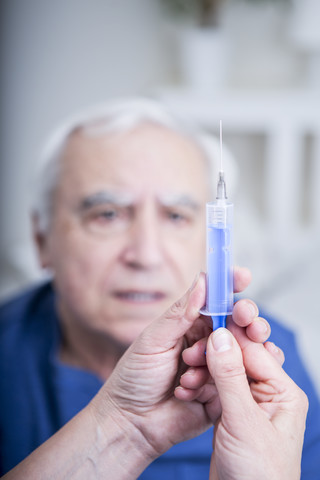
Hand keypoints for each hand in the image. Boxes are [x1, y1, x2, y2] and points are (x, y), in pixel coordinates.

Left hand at [91, 268, 271, 464]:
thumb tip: (203, 280)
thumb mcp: (153, 340)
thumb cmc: (135, 377)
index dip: (230, 286)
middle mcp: (206, 344)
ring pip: (238, 354)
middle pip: (237, 325)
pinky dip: (210, 386)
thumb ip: (181, 312)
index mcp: (189, 325)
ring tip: (185, 373)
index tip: (243, 276)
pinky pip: (234, 384)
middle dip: (243, 322)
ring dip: (214, 361)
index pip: (216, 301)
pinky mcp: (222, 394)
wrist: (131, 423)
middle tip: (245, 321)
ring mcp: (216, 369)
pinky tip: (185, 392)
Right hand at [180, 323, 307, 479]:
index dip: (230, 336)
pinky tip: (187, 387)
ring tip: (186, 378)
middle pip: (238, 359)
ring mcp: (249, 405)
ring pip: (224, 373)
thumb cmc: (258, 474)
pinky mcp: (233, 415)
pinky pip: (216, 389)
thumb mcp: (243, 422)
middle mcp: (268, 395)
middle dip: (213, 355)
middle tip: (190, 354)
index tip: (207, 321)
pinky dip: (201, 386)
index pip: (254, 351)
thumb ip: (230, 377)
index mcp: (283, 392)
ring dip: (203, 371)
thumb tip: (221, 336)